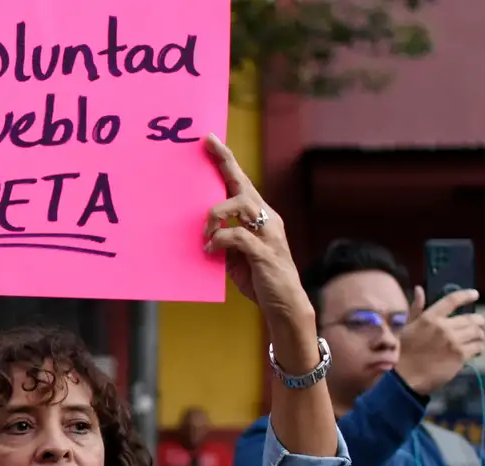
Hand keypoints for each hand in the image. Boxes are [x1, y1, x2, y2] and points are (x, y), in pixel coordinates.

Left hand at [202, 134, 310, 327]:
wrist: (284, 305)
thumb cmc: (259, 278)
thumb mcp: (236, 255)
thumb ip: (224, 238)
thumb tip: (200, 229)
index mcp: (261, 216)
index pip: (243, 182)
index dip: (227, 160)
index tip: (210, 140)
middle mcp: (268, 219)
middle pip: (244, 184)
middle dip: (225, 164)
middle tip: (207, 146)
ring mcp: (268, 234)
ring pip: (240, 205)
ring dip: (215, 215)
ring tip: (204, 233)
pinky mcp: (264, 252)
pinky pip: (236, 236)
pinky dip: (218, 240)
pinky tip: (209, 250)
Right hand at [395, 286, 484, 394]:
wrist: (406, 377)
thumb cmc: (403, 351)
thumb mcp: (407, 327)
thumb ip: (416, 308)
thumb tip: (420, 289)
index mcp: (429, 318)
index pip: (451, 301)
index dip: (465, 295)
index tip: (475, 294)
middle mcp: (443, 327)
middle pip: (471, 318)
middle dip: (477, 321)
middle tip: (477, 324)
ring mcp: (453, 342)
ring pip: (477, 332)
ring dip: (479, 334)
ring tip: (476, 337)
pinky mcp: (460, 356)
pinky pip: (478, 347)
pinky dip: (479, 347)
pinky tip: (475, 349)